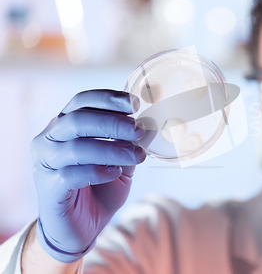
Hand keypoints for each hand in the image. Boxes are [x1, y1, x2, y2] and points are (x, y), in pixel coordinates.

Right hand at [31, 90, 145, 262]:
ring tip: (136, 155)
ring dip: (111, 149)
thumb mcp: (121, 162)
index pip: (82, 101)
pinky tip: (115, 173)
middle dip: (112, 122)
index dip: (108, 99)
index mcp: (64, 126)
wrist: (80, 228)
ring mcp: (45, 163)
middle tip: (138, 129)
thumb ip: (130, 144)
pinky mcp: (48, 187)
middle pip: (77, 119)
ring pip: (76, 147)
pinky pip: (72, 174)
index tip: (135, 103)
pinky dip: (98, 171)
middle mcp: (49, 139)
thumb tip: (150, 125)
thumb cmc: (99, 189)